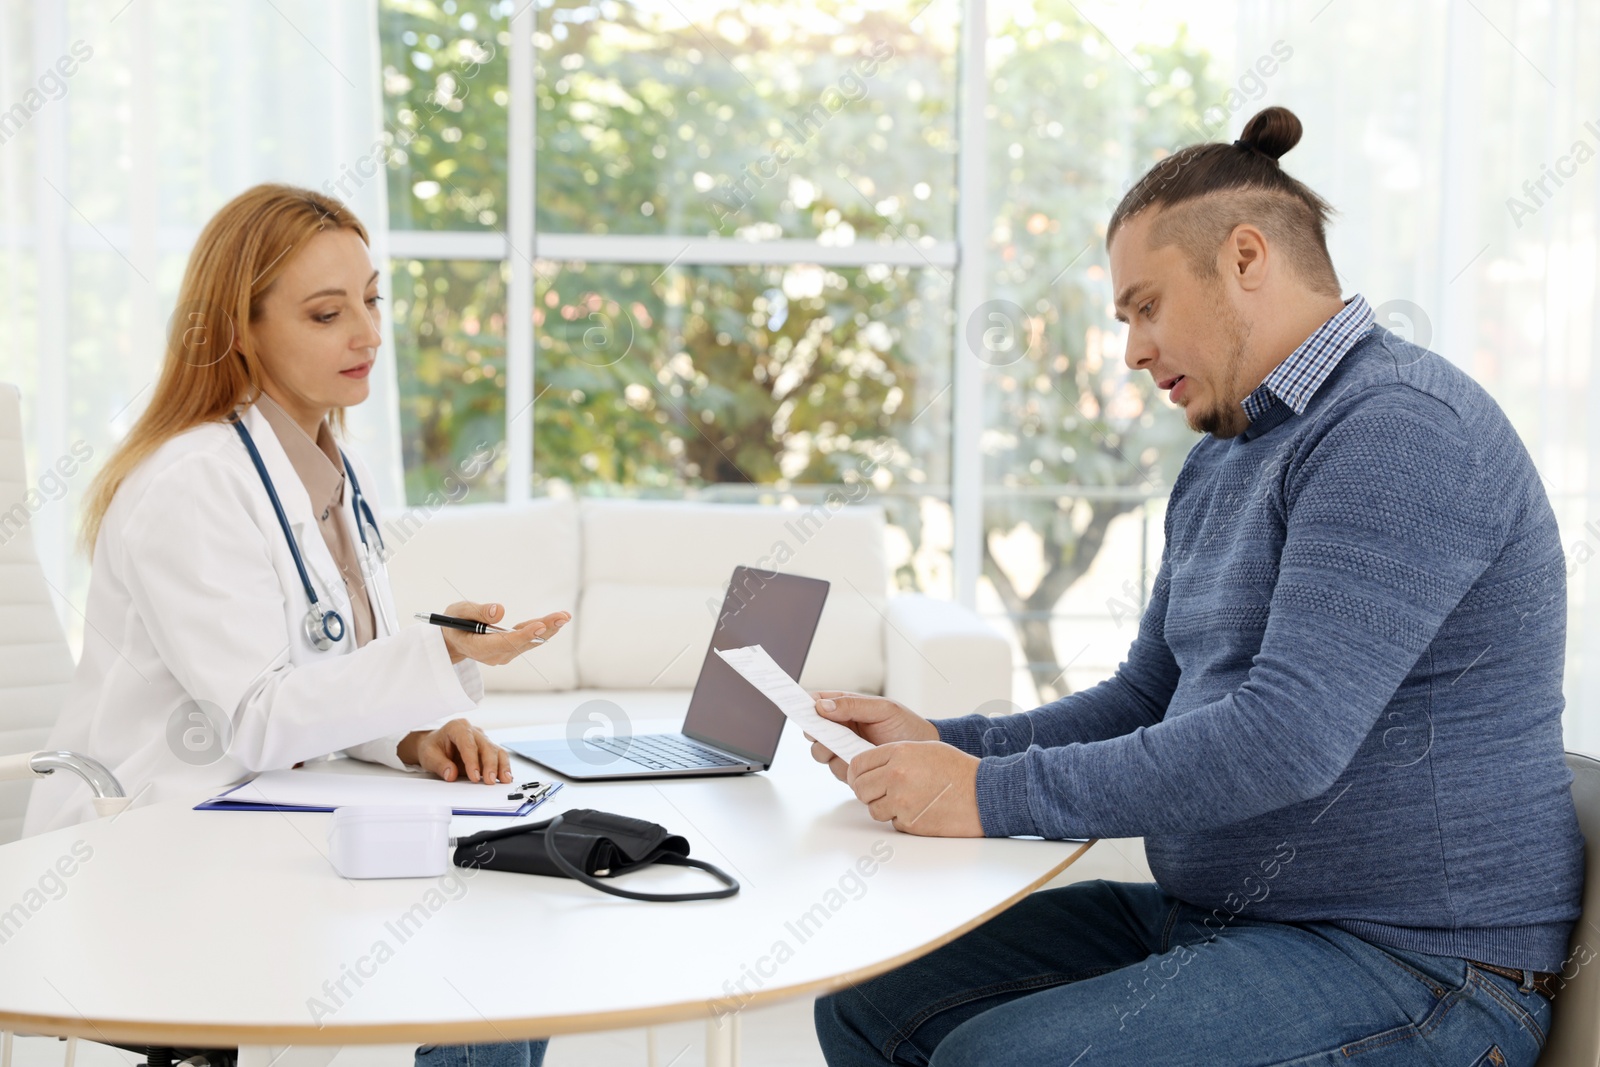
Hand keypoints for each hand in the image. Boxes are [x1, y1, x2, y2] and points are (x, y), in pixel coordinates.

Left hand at [397, 718, 512, 783]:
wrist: (434, 745)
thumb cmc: (432, 747)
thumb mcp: (428, 756)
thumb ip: (439, 765)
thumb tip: (451, 775)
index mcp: (457, 727)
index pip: (468, 743)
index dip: (472, 760)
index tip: (474, 776)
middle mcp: (473, 731)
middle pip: (486, 746)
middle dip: (490, 765)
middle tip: (489, 780)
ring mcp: (482, 739)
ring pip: (496, 750)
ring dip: (501, 766)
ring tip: (504, 779)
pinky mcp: (487, 749)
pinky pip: (499, 756)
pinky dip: (503, 767)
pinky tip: (505, 777)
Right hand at [439, 601, 569, 665]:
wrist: (454, 640)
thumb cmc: (454, 623)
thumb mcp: (458, 612)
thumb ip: (477, 612)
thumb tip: (500, 611)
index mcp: (479, 648)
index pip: (504, 643)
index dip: (523, 634)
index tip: (539, 624)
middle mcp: (495, 656)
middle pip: (523, 643)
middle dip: (544, 629)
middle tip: (563, 616)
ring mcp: (505, 655)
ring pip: (530, 642)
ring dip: (548, 628)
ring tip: (564, 616)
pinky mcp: (511, 650)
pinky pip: (529, 640)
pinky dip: (543, 629)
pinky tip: (557, 621)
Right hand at [807, 690, 937, 781]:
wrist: (924, 750)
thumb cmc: (905, 725)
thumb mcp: (882, 708)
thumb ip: (852, 705)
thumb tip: (821, 705)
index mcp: (845, 707)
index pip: (816, 703)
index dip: (803, 705)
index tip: (795, 706)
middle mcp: (840, 728)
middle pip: (812, 731)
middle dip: (816, 733)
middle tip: (826, 733)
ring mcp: (844, 749)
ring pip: (820, 753)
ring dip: (830, 752)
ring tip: (851, 748)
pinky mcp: (851, 769)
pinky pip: (836, 770)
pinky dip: (844, 767)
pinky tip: (860, 762)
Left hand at [846, 741, 982, 836]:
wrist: (984, 794)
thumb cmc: (958, 770)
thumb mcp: (924, 749)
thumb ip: (894, 754)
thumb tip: (870, 766)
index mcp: (898, 753)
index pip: (858, 764)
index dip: (857, 772)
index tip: (861, 776)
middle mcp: (896, 777)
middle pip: (860, 788)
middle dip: (867, 790)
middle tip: (879, 790)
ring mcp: (902, 802)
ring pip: (873, 808)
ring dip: (883, 806)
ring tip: (904, 799)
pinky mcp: (909, 823)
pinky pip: (892, 822)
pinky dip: (901, 818)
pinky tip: (919, 809)